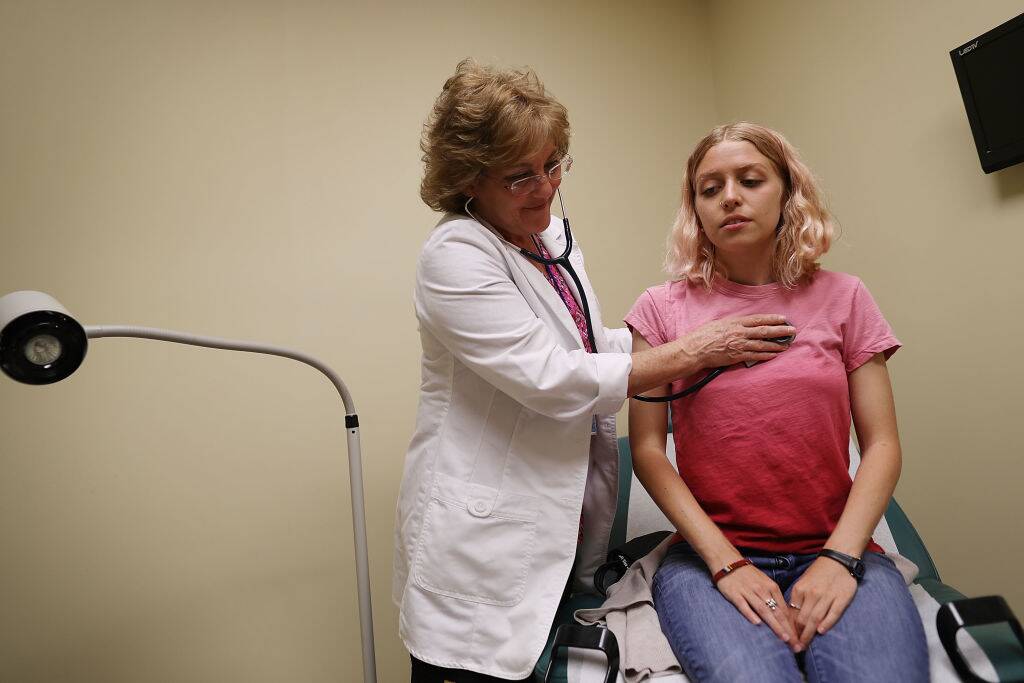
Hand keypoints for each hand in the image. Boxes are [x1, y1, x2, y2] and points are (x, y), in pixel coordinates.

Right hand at [681, 315, 795, 368]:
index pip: (758, 319)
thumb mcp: (718, 324)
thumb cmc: (703, 336)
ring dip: (776, 345)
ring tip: (786, 345)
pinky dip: (766, 355)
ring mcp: (739, 345)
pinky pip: (755, 356)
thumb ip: (732, 324)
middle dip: (780, 331)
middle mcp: (739, 333)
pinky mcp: (737, 356)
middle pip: (764, 331)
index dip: (772, 319)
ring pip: (762, 344)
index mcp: (735, 322)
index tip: (783, 318)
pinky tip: (774, 354)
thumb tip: (743, 324)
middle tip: (792, 331)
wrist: (695, 350)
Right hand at [716, 563, 801, 651]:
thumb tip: (784, 616)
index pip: (784, 609)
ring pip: (764, 610)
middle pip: (777, 612)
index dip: (792, 625)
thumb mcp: (765, 582)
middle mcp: (762, 590)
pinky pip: (744, 605)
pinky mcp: (735, 594)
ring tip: (783, 637)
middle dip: (787, 629)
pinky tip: (757, 623)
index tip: (798, 639)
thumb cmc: (748, 575)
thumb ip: (774, 598)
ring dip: (774, 624)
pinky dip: (750, 614)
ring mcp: (748, 592)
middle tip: (794, 644)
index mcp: (771, 587)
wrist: (728, 561)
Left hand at [788, 557, 857, 647]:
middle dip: (797, 635)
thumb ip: (798, 600)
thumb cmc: (818, 574)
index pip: (792, 613)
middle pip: (802, 618)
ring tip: (804, 646)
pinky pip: (833, 613)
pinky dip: (827, 622)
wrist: (838, 559)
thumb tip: (790, 619)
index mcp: (800, 589)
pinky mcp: (841, 598)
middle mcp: (812, 593)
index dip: (789, 628)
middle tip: (795, 649)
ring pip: (815, 618)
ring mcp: (827, 596)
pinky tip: (821, 631)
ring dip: (809, 634)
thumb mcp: (803, 583)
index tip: (787, 640)